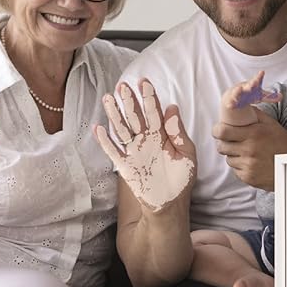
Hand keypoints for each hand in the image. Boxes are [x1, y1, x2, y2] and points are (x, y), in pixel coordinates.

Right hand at [94, 79, 195, 211]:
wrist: (171, 204)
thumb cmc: (181, 179)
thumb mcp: (187, 154)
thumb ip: (178, 133)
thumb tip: (172, 108)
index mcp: (162, 135)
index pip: (154, 112)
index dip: (149, 97)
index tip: (144, 82)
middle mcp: (146, 140)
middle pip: (135, 117)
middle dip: (129, 101)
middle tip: (123, 85)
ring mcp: (134, 152)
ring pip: (122, 129)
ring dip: (115, 114)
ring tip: (108, 98)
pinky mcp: (125, 166)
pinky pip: (113, 151)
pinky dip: (105, 141)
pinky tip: (99, 128)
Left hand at [213, 112, 286, 190]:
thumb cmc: (284, 144)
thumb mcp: (272, 125)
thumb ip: (255, 114)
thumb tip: (241, 106)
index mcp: (253, 134)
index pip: (222, 132)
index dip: (217, 130)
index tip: (219, 130)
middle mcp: (249, 150)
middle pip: (222, 147)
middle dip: (224, 143)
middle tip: (232, 141)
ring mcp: (248, 165)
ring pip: (228, 159)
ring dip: (234, 155)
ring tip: (247, 153)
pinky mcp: (248, 178)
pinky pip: (235, 170)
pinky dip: (241, 167)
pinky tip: (252, 163)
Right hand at [220, 71, 279, 126]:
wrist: (234, 96)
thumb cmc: (249, 94)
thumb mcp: (259, 96)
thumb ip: (270, 97)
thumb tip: (282, 97)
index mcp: (252, 85)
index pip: (257, 80)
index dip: (259, 77)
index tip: (262, 72)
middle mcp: (244, 88)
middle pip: (248, 86)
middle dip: (251, 84)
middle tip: (254, 82)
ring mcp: (237, 94)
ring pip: (237, 92)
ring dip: (238, 91)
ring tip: (239, 89)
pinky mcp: (231, 101)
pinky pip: (231, 102)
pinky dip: (231, 104)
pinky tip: (231, 105)